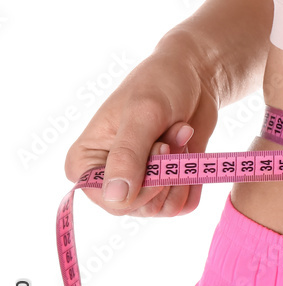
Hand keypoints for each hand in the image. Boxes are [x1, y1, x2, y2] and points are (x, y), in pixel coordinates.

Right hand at [64, 30, 219, 216]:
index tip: (159, 146)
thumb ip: (128, 156)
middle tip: (171, 136)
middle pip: (140, 207)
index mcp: (85, 162)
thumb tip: (115, 199)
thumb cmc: (160, 85)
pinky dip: (194, 178)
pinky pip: (184, 204)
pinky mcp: (168, 186)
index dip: (143, 183)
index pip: (111, 202)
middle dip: (166, 172)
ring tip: (179, 136)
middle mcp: (109, 180)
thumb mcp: (143, 115)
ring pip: (165, 208)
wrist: (194, 76)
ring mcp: (139, 185)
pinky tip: (189, 148)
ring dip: (182, 172)